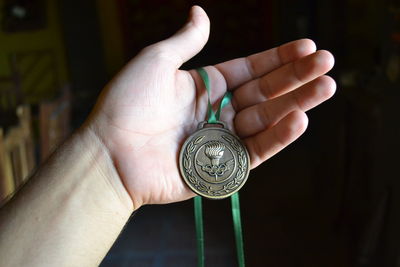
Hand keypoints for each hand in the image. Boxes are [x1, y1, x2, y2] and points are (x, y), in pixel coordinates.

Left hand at [87, 6, 334, 209]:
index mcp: (204, 86)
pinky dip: (277, 137)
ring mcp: (220, 140)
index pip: (250, 70)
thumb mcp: (156, 62)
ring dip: (296, 105)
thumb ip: (186, 41)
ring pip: (265, 121)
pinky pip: (254, 151)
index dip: (278, 58)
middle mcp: (217, 112)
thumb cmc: (127, 104)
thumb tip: (201, 12)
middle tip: (327, 64)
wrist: (109, 152)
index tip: (306, 46)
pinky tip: (299, 120)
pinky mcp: (220, 168)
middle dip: (296, 79)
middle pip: (264, 94)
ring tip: (326, 88)